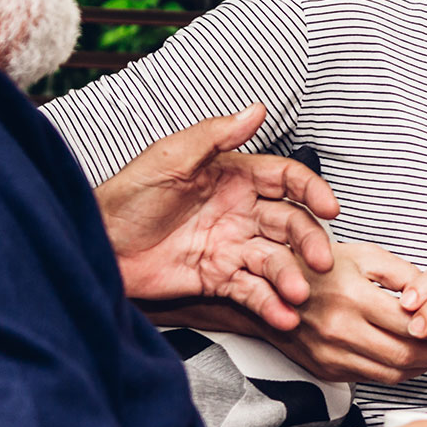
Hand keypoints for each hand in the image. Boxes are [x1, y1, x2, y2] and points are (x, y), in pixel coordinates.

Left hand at [94, 103, 338, 330]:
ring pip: (276, 260)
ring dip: (292, 277)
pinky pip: (252, 292)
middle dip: (309, 242)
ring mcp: (231, 247)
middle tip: (320, 261)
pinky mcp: (218, 279)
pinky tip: (283, 317)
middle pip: (290, 224)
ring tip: (297, 294)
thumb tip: (257, 109)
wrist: (97, 243)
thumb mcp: (169, 157)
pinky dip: (271, 305)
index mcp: (234, 176)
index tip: (329, 207)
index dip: (311, 190)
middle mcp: (239, 211)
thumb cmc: (127, 194)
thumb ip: (216, 134)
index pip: (286, 179)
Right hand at [262, 242, 426, 383]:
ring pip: (390, 374)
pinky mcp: (326, 369)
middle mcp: (339, 330)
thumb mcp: (362, 255)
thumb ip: (403, 274)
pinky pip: (371, 379)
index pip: (410, 325)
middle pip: (404, 355)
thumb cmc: (316, 266)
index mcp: (352, 297)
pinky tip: (404, 357)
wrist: (269, 288)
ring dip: (418, 367)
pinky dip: (395, 372)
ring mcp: (331, 354)